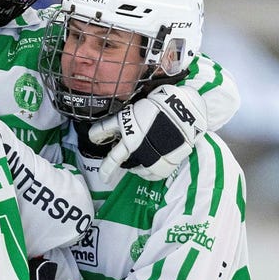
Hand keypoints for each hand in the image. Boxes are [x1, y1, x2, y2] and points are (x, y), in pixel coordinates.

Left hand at [88, 85, 205, 182]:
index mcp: (126, 124)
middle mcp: (133, 142)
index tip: (93, 138)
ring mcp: (147, 154)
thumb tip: (127, 118)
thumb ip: (132, 115)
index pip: (103, 130)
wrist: (185, 111)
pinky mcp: (163, 162)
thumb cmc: (164, 102)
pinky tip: (150, 170)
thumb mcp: (142, 104)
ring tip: (136, 167)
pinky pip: (153, 174)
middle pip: (114, 160)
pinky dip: (150, 174)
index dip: (96, 135)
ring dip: (134, 169)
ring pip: (135, 168)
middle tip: (105, 177)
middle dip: (107, 169)